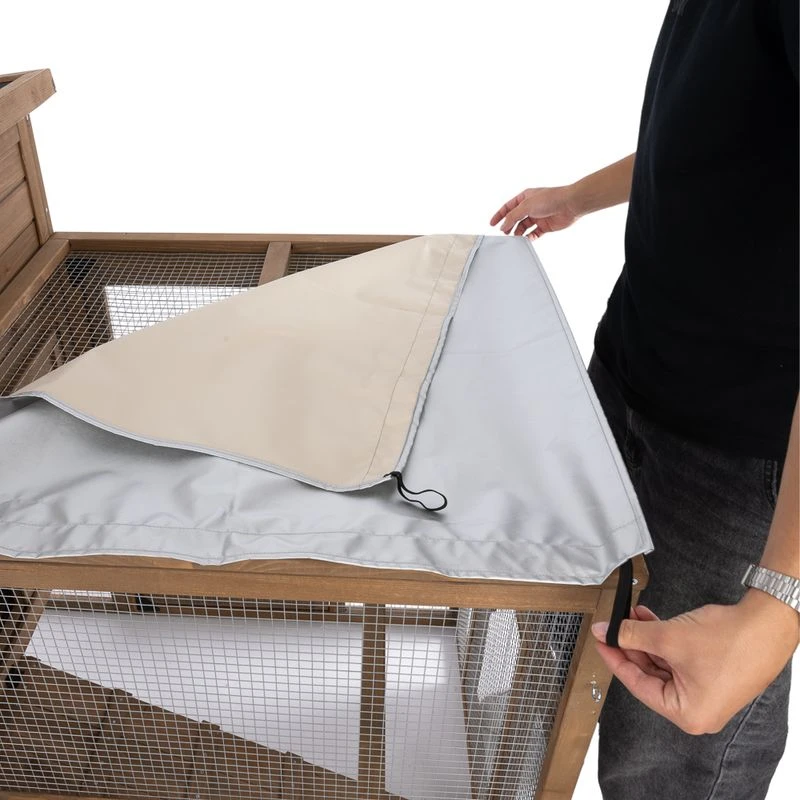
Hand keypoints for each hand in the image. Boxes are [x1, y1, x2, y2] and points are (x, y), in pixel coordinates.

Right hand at [489, 186, 580, 238]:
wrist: (570, 204)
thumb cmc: (551, 198)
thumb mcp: (526, 206)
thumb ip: (513, 216)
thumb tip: (504, 225)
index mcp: (525, 197)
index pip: (508, 207)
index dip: (499, 215)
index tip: (492, 224)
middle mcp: (531, 207)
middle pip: (515, 218)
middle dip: (508, 226)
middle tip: (503, 233)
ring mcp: (538, 216)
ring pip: (524, 227)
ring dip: (518, 233)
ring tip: (514, 238)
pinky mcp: (545, 226)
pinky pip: (534, 234)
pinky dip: (529, 238)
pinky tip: (526, 240)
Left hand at [591, 594, 798, 734]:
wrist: (768, 624)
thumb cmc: (729, 641)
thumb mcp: (668, 638)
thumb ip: (631, 635)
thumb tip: (606, 632)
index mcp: (686, 714)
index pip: (637, 685)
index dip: (615, 659)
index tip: (600, 641)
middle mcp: (697, 709)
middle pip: (649, 674)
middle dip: (631, 645)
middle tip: (613, 626)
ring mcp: (706, 691)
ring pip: (663, 663)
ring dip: (646, 638)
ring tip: (632, 615)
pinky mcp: (712, 673)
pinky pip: (678, 658)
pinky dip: (663, 639)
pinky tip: (650, 619)